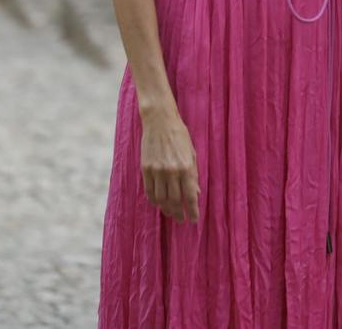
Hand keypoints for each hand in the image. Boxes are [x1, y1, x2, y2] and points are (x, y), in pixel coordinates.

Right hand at [139, 107, 199, 223]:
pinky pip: (149, 191)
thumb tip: (196, 193)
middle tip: (182, 220)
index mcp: (186, 167)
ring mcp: (157, 171)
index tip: (194, 220)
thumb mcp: (192, 153)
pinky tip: (159, 204)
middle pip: (174, 200)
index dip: (192, 210)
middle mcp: (171, 171)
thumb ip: (193, 174)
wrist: (160, 122)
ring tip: (171, 213)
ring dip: (166, 209)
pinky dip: (154, 200)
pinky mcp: (145, 169)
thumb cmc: (179, 135)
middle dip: (179, 213)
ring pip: (161, 199)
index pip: (190, 195)